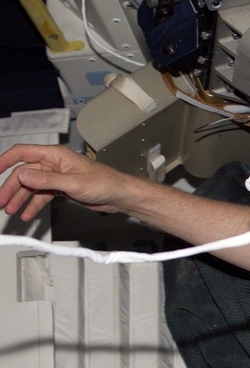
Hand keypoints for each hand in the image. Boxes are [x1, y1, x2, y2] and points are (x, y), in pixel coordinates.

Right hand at [0, 144, 131, 221]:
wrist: (119, 195)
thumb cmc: (105, 183)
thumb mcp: (73, 183)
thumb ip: (47, 180)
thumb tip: (23, 175)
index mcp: (55, 155)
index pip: (23, 153)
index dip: (5, 160)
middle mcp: (53, 163)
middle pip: (23, 173)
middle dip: (10, 187)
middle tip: (1, 202)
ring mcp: (56, 176)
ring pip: (31, 186)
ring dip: (20, 198)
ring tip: (11, 210)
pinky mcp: (60, 188)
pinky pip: (42, 196)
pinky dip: (34, 205)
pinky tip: (28, 215)